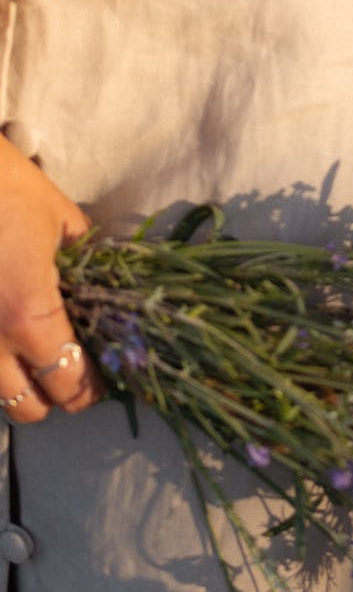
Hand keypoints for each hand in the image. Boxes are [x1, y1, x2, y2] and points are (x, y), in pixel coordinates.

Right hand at [0, 137, 103, 420]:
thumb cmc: (4, 185)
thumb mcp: (59, 219)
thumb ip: (86, 260)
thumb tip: (103, 280)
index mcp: (28, 313)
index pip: (68, 378)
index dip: (89, 388)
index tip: (99, 381)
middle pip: (27, 407)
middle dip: (52, 397)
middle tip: (65, 373)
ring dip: (16, 388)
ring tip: (30, 363)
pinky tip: (1, 342)